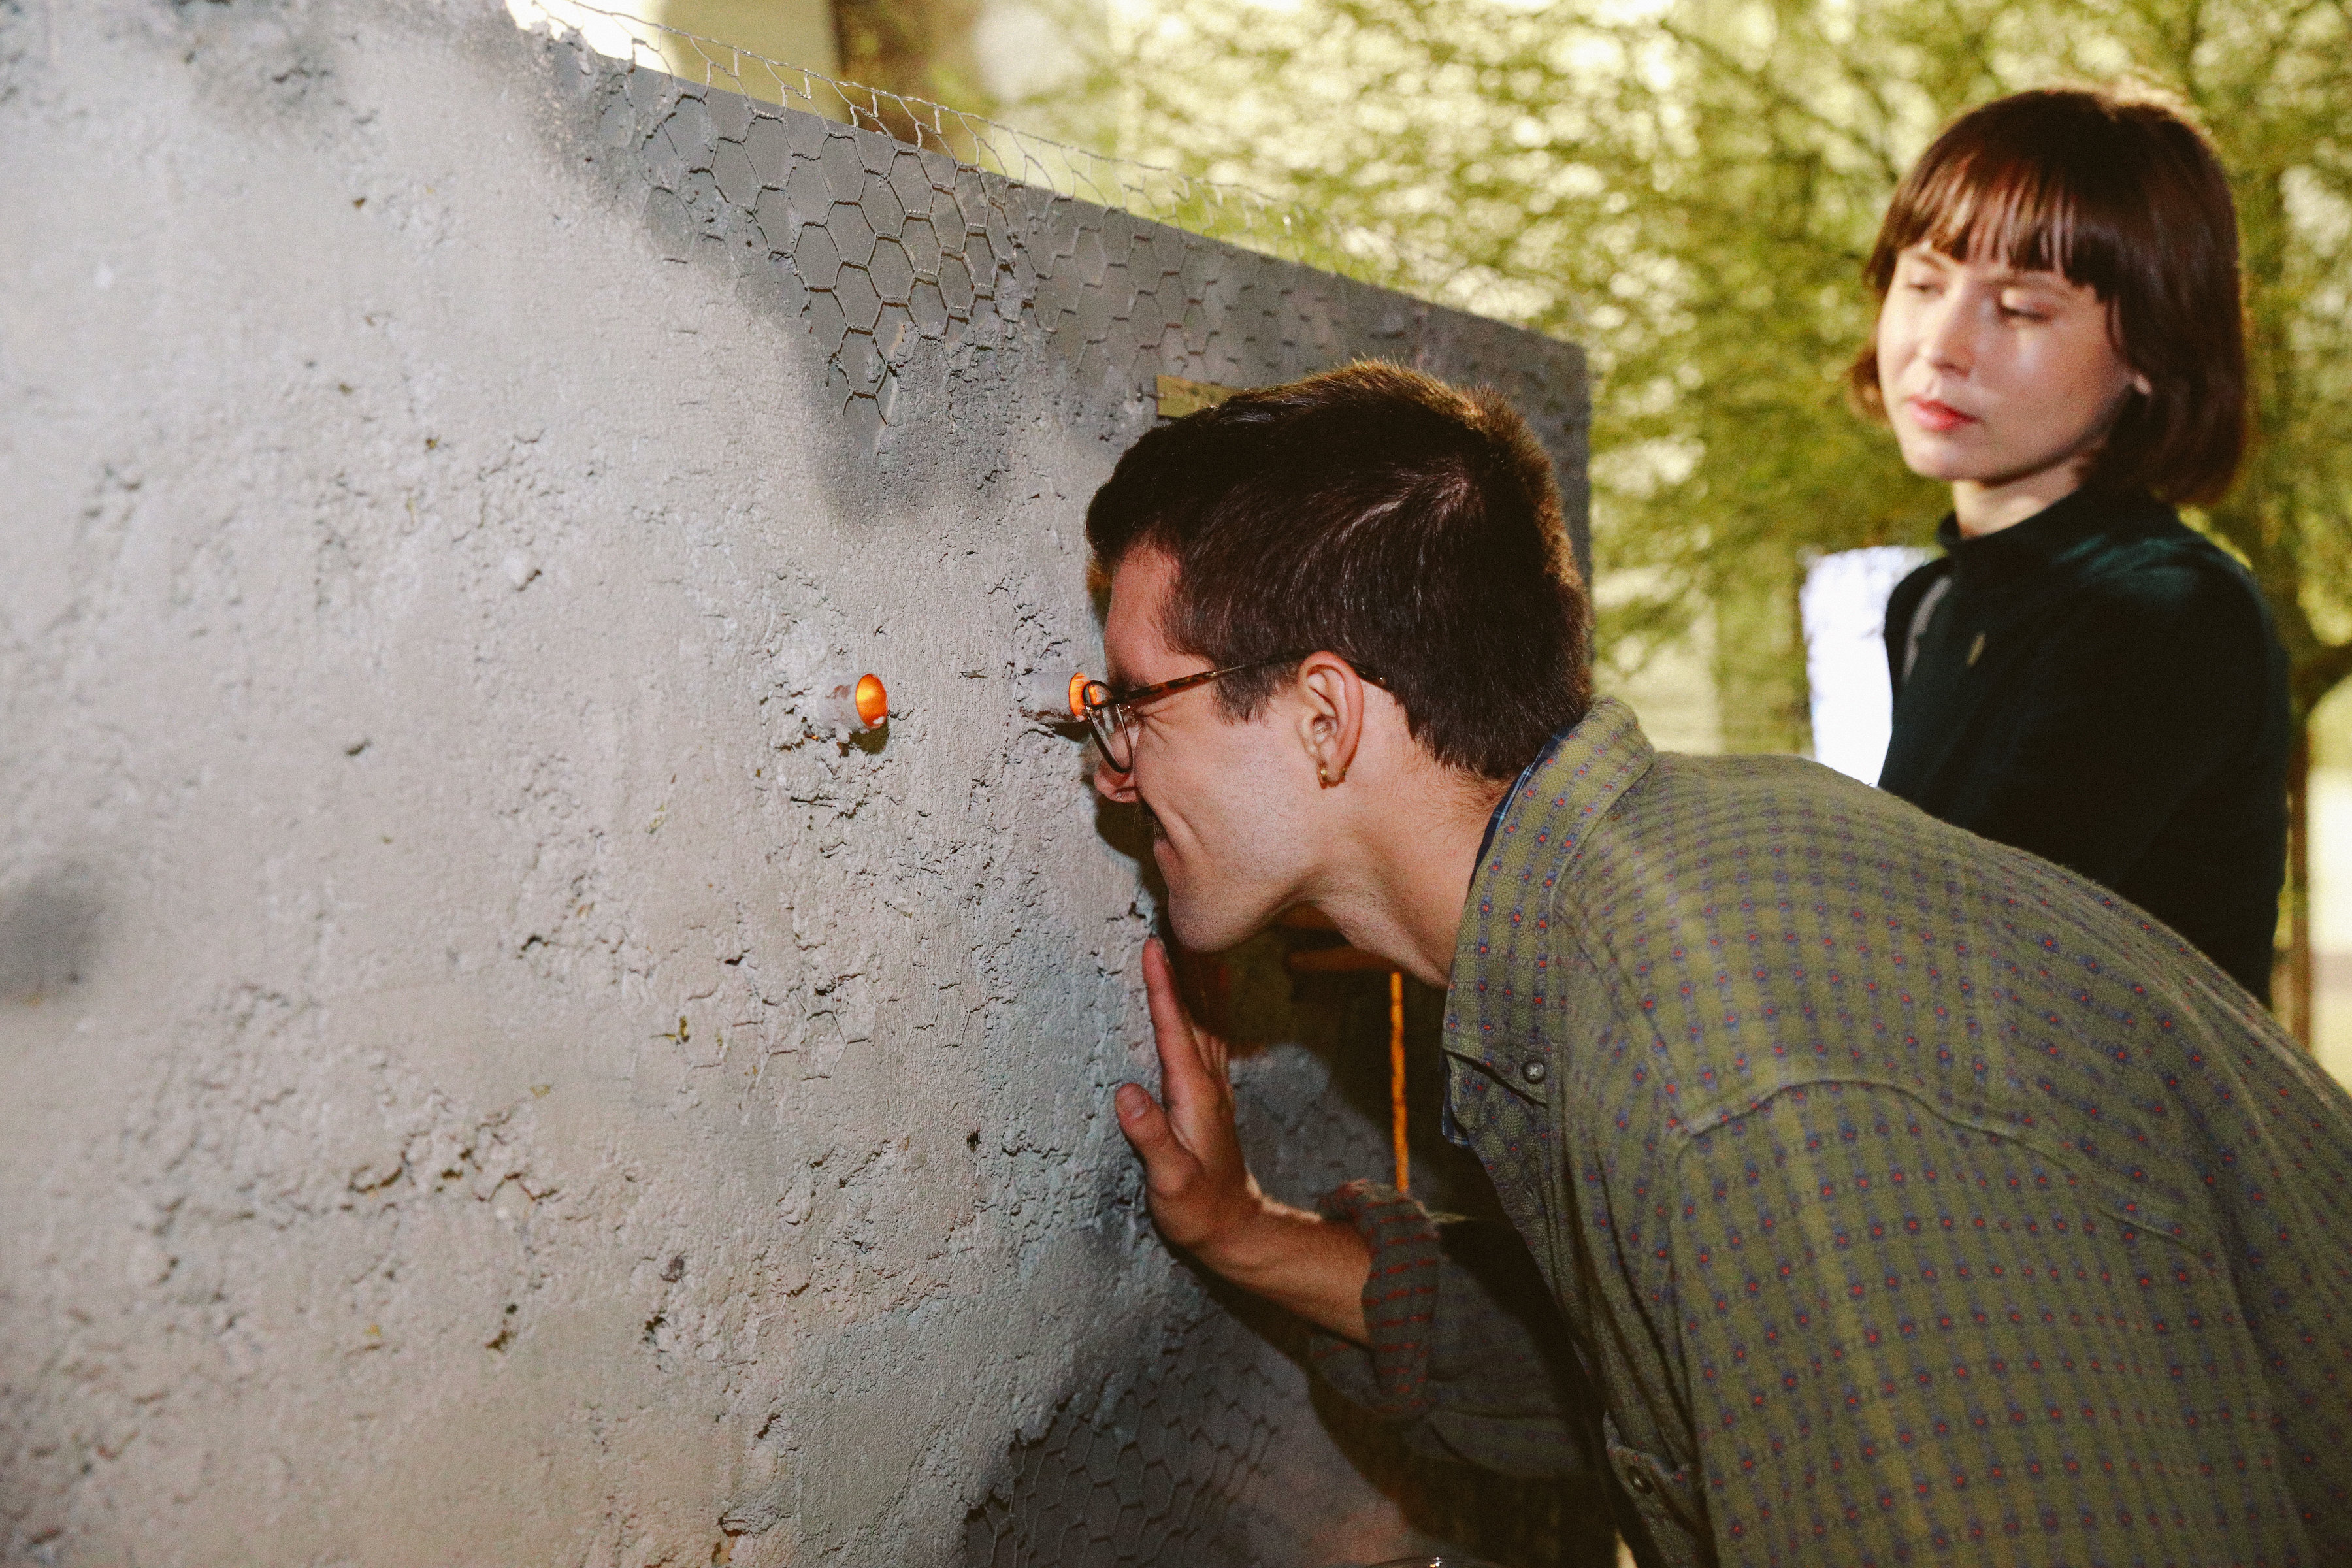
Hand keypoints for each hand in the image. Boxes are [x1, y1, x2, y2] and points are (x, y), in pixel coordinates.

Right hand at [1114, 938, 1261, 1255]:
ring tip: (1192, 940)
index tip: (1154, 947)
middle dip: (1183, 965)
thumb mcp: (1170, 1180)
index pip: (1175, 1029)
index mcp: (1193, 1094)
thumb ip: (1150, 1137)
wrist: (1234, 1227)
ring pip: (1206, 1018)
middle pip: (1195, 1011)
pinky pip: (1210, 1034)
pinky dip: (1206, 1005)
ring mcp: (1213, 1086)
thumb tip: (1127, 1093)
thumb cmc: (1197, 1208)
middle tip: (1173, 918)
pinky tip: (1211, 992)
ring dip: (1198, 979)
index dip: (1163, 988)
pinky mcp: (1210, 1094)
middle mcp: (1207, 1082)